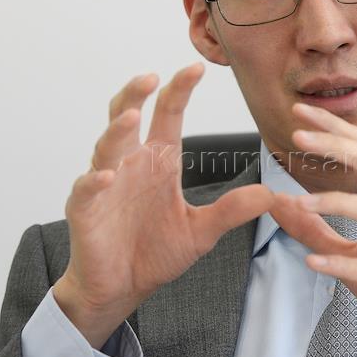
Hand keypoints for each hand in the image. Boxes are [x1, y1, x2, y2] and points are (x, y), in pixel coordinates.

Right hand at [54, 63, 274, 348]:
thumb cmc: (155, 253)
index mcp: (158, 162)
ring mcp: (105, 185)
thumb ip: (231, 210)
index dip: (179, 91)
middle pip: (127, 116)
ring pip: (106, 146)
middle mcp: (130, 164)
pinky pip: (87, 189)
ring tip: (132, 116)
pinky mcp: (86, 210)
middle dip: (136, 94)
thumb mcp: (201, 231)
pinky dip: (96, 180)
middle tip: (151, 77)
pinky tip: (107, 175)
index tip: (196, 68)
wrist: (122, 287)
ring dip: (117, 130)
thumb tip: (270, 194)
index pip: (167, 115)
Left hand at [270, 103, 356, 356]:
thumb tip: (279, 205)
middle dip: (337, 147)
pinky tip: (314, 264)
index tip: (301, 111)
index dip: (335, 129)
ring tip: (301, 205)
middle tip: (298, 135)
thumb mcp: (351, 256)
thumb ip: (316, 231)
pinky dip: (346, 265)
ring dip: (338, 204)